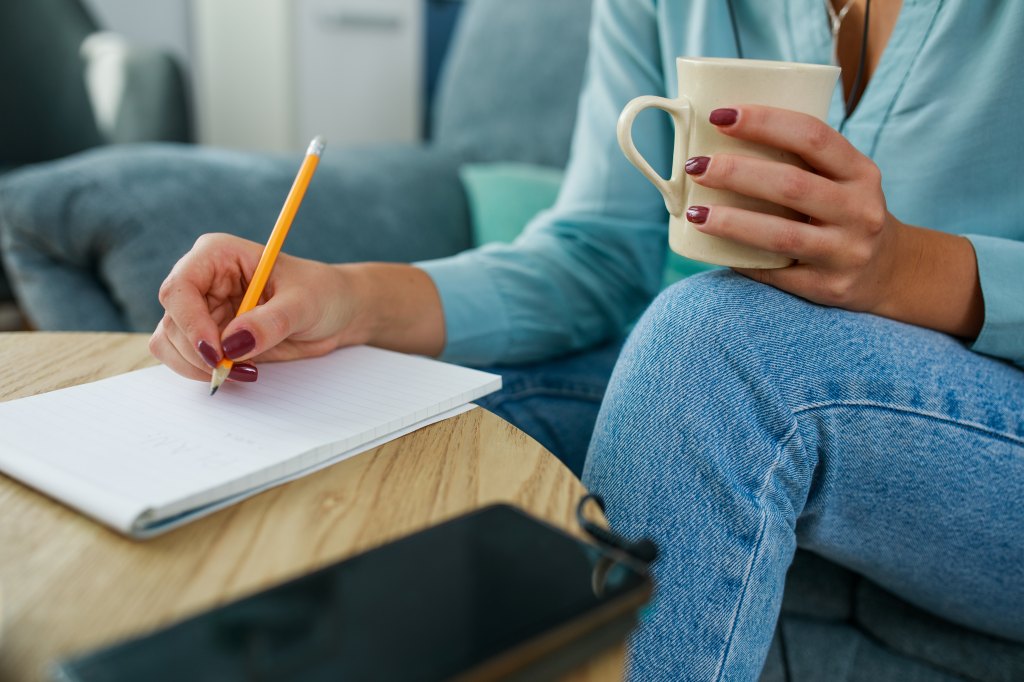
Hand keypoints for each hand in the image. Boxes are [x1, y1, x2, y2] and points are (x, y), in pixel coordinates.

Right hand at [149, 233, 359, 381]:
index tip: (216, 352)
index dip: (190, 322)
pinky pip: (186, 359)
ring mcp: (202, 310)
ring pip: (171, 343)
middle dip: (197, 352)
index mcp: (218, 255)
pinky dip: (205, 372)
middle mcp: (202, 280)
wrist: (335, 312)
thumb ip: (271, 322)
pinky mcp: (209, 336)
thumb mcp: (304, 303)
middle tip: (230, 369)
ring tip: (243, 370)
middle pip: (172, 320)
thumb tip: (233, 344)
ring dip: (198, 366)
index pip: (180, 287)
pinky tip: (240, 371)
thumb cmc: (322, 293)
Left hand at [683, 104, 902, 311]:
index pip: (812, 136)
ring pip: (780, 235)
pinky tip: (714, 250)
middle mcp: (859, 211)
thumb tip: (719, 139)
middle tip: (696, 166)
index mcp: (861, 172)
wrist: (889, 269)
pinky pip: (775, 273)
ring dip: (731, 222)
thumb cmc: (845, 211)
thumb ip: (800, 160)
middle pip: (791, 185)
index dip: (764, 122)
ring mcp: (846, 252)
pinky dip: (741, 260)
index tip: (719, 116)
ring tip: (695, 212)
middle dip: (736, 173)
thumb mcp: (843, 178)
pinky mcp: (828, 288)